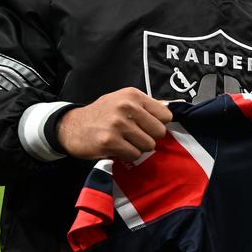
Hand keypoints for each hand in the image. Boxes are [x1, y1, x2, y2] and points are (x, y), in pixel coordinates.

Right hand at [57, 87, 172, 160]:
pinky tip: (116, 148)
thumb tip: (179, 105)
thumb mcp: (124, 101)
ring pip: (148, 145)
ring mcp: (118, 124)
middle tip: (133, 136)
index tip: (145, 126)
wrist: (71, 126)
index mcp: (133, 95)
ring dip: (138, 148)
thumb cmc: (102, 114)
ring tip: (124, 141)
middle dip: (148, 137)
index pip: (166, 115)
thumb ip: (149, 105)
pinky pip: (134, 155)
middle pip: (159, 132)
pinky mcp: (109, 141)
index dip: (157, 124)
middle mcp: (127, 106)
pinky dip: (127, 155)